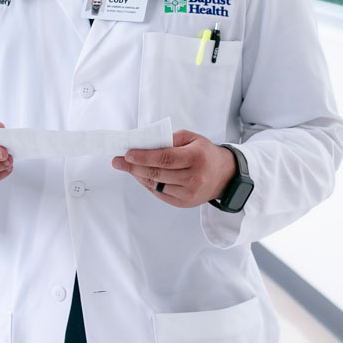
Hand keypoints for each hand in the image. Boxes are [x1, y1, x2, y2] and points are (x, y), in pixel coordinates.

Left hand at [113, 130, 236, 207]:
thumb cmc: (205, 153)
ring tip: (126, 167)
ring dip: (138, 175)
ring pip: (156, 185)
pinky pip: (159, 193)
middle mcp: (193, 178)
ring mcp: (188, 194)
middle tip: (118, 161)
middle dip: (134, 167)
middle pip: (157, 173)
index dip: (144, 157)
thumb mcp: (192, 138)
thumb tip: (145, 144)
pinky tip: (140, 175)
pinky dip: (148, 184)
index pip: (165, 158)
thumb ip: (169, 139)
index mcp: (196, 157)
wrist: (224, 176)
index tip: (127, 153)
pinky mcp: (184, 204)